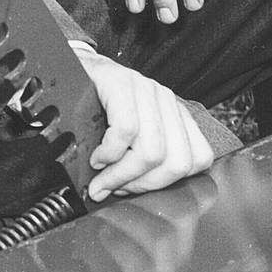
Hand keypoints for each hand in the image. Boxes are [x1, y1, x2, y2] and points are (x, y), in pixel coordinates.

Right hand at [74, 45, 213, 201]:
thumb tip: (138, 199)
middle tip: (115, 185)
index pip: (199, 159)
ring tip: (101, 173)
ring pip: (153, 151)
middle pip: (178, 162)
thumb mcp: (127, 140)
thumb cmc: (96, 113)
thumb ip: (141, 164)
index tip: (135, 188)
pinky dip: (108, 154)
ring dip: (120, 175)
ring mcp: (147, 90)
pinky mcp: (122, 84)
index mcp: (175, 116)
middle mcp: (167, 102)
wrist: (72, 71)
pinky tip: (97, 156)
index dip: (166, 183)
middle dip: (142, 185)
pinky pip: (126, 131)